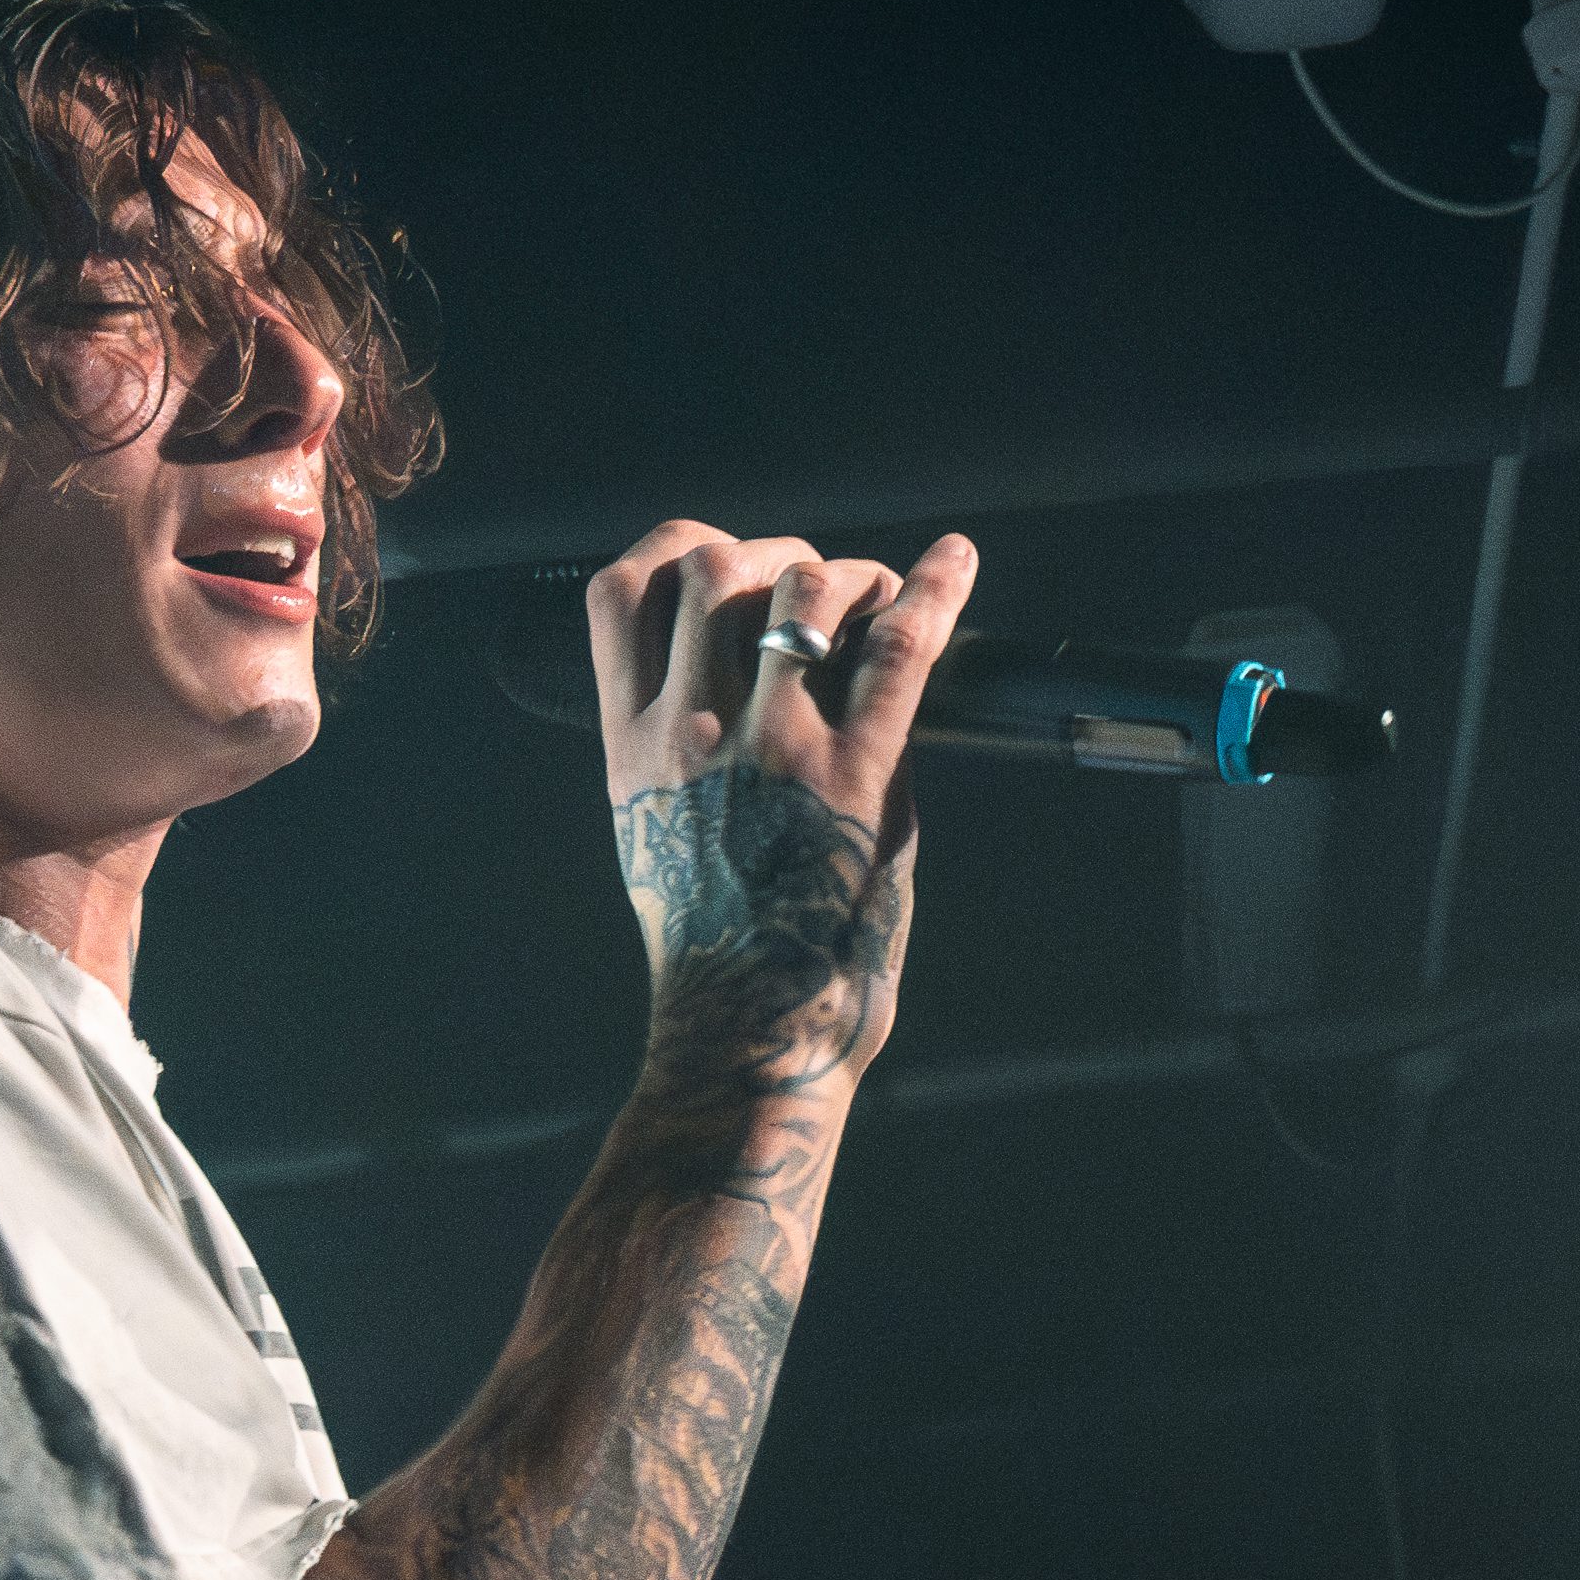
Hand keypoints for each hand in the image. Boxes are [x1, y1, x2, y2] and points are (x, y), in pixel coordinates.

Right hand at [583, 521, 979, 1093]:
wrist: (753, 1030)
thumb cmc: (720, 944)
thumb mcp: (659, 828)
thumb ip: (687, 747)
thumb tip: (744, 678)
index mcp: (634, 742)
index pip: (623, 592)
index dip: (681, 549)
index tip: (729, 562)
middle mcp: (692, 731)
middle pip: (716, 568)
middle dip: (777, 554)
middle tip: (823, 590)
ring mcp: (774, 747)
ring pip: (803, 591)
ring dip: (851, 576)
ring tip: (880, 603)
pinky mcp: (859, 773)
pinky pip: (900, 649)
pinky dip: (934, 591)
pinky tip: (956, 564)